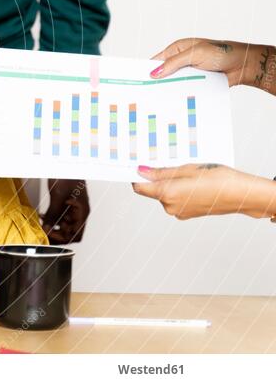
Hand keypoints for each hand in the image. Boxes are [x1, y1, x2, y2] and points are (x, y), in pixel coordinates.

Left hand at [43, 179, 89, 243]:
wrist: (66, 164)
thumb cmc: (67, 175)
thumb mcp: (58, 194)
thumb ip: (54, 212)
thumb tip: (48, 227)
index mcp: (82, 212)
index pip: (76, 235)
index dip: (63, 238)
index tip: (50, 233)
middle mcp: (79, 213)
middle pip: (70, 233)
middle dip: (57, 234)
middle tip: (44, 231)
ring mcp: (73, 210)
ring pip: (65, 227)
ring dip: (53, 227)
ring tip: (42, 224)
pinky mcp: (66, 206)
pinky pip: (60, 218)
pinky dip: (52, 219)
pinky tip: (43, 216)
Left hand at [133, 164, 275, 219]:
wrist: (242, 195)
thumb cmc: (218, 179)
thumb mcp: (187, 169)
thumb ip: (162, 172)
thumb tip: (140, 172)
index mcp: (166, 194)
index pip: (139, 187)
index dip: (137, 176)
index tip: (139, 166)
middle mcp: (170, 207)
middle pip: (153, 190)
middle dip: (159, 177)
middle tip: (174, 164)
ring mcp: (179, 212)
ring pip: (165, 194)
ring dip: (172, 184)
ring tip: (190, 174)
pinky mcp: (187, 214)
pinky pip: (176, 200)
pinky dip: (180, 191)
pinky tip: (195, 183)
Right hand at [150, 38, 275, 93]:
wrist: (243, 65)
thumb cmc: (221, 53)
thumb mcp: (195, 54)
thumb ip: (174, 63)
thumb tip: (154, 73)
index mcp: (177, 49)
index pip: (156, 61)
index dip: (146, 70)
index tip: (137, 81)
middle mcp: (180, 61)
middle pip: (163, 74)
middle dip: (156, 83)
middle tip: (146, 94)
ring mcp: (188, 73)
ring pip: (173, 83)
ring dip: (169, 90)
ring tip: (158, 101)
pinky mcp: (196, 82)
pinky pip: (184, 89)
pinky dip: (180, 94)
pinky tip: (174, 102)